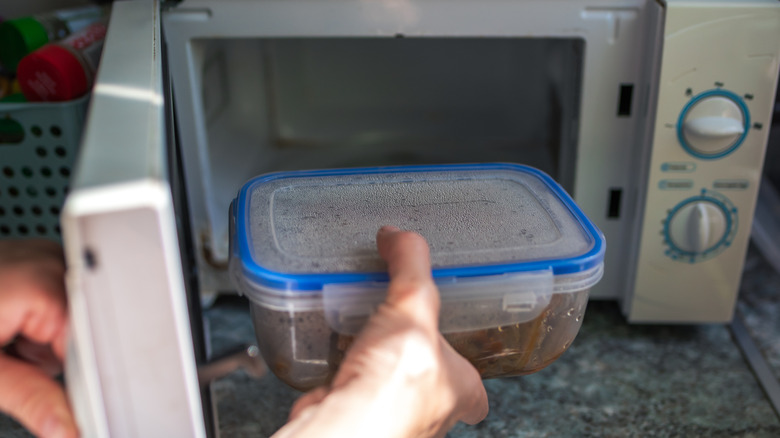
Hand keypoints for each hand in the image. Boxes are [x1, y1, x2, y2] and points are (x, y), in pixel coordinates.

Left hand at [0, 239, 77, 437]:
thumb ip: (32, 400)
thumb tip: (69, 428)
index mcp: (45, 283)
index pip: (93, 345)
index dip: (77, 381)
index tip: (57, 400)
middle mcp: (50, 260)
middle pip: (84, 330)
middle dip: (54, 358)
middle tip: (10, 361)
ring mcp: (40, 257)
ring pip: (70, 319)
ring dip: (42, 343)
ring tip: (3, 340)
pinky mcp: (29, 261)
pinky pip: (52, 303)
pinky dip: (31, 326)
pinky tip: (5, 328)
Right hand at [274, 226, 488, 437]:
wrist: (342, 427)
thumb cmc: (391, 387)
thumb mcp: (412, 304)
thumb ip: (410, 264)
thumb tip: (399, 235)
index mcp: (460, 389)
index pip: (476, 382)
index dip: (467, 362)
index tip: (458, 342)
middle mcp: (431, 410)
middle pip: (432, 378)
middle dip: (417, 353)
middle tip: (403, 322)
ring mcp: (393, 416)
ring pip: (392, 384)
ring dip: (380, 360)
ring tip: (367, 326)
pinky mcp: (357, 414)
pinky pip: (356, 387)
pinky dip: (346, 369)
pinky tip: (337, 349)